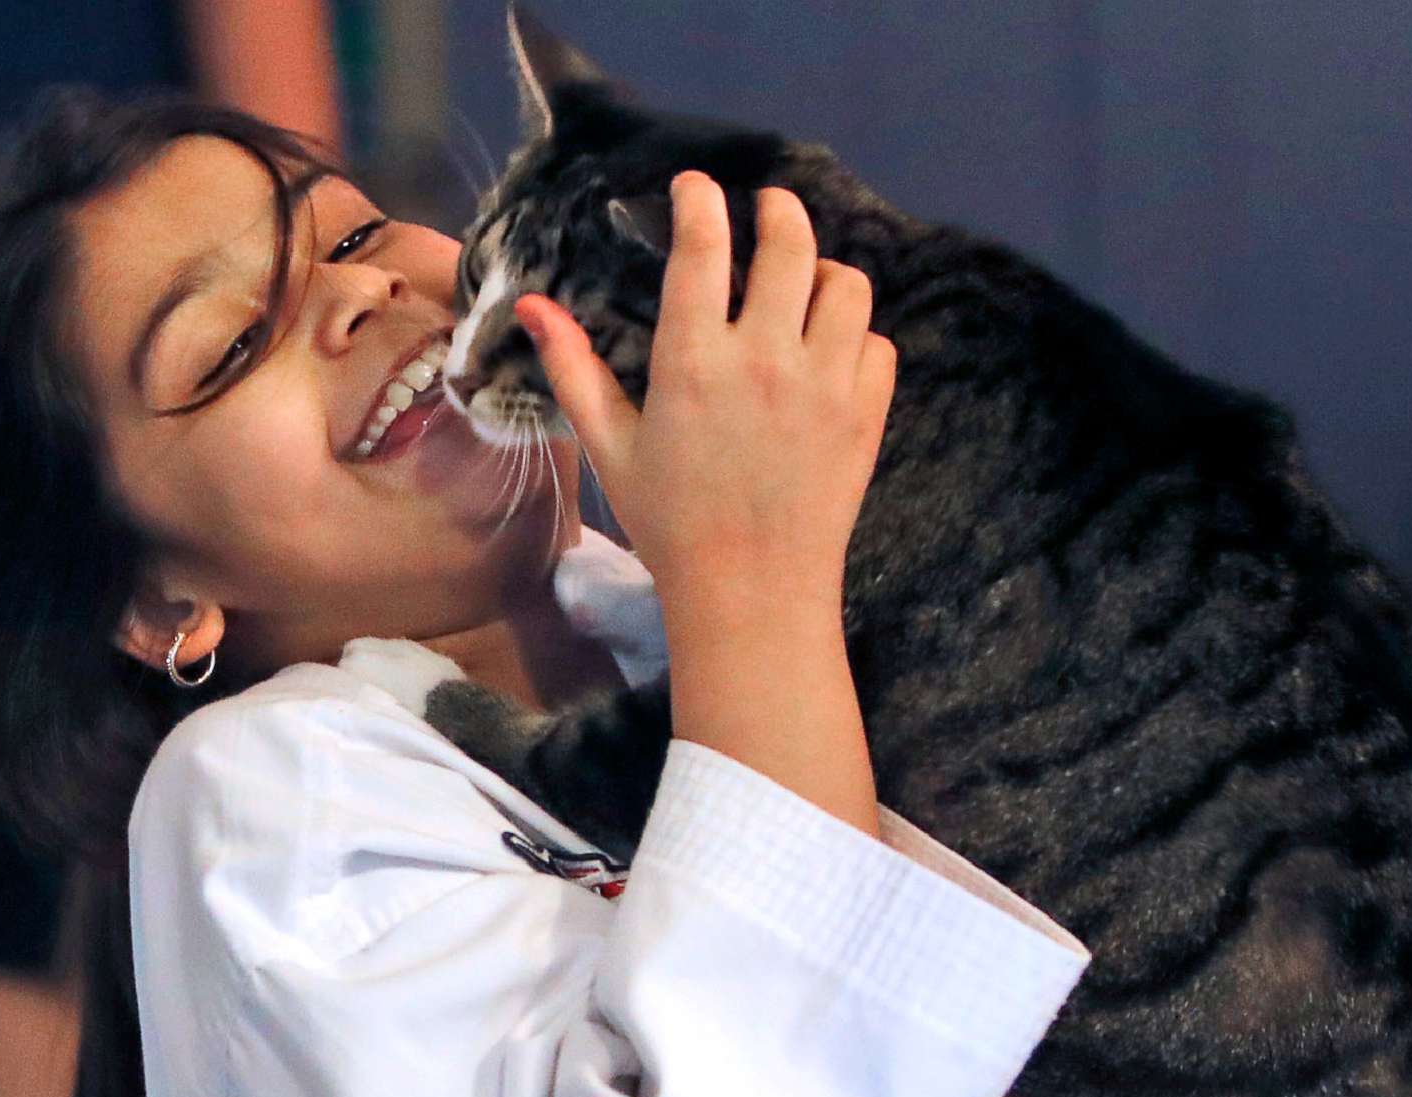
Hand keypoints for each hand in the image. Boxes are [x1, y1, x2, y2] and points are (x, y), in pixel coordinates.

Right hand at [514, 172, 894, 639]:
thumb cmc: (672, 525)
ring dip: (826, 272)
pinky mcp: (865, 416)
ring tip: (806, 283)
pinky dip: (858, 337)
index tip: (697, 187)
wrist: (752, 594)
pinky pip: (878, 345)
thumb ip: (575, 369)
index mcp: (694, 362)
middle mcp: (765, 359)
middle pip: (791, 243)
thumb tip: (534, 305)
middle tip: (769, 208)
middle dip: (780, 210)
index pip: (703, 247)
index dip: (701, 201)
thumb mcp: (612, 447)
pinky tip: (831, 351)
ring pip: (847, 285)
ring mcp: (824, 385)